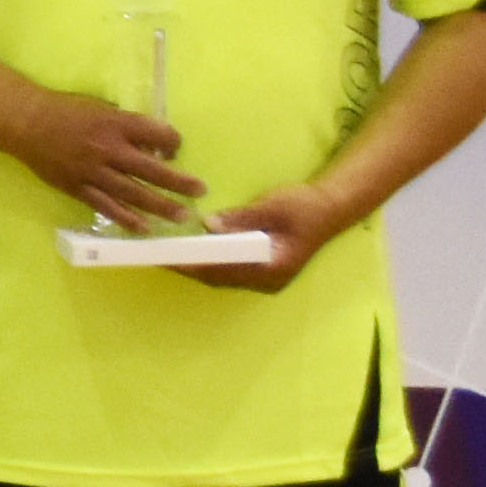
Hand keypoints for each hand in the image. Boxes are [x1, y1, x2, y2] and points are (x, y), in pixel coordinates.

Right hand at [15, 90, 203, 234]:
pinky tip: (144, 228)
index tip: (175, 150)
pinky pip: (106, 206)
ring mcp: (92, 171)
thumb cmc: (65, 110)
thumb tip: (152, 145)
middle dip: (179, 182)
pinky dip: (126, 218)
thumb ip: (126, 125)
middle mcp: (108, 148)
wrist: (25, 122)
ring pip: (133, 192)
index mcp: (116, 123)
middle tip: (199, 191)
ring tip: (181, 215)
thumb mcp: (100, 107)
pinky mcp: (77, 187)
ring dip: (160, 205)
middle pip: (152, 169)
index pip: (157, 134)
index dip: (173, 142)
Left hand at [174, 186, 342, 292]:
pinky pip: (228, 270)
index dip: (194, 265)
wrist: (329, 208)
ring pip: (221, 276)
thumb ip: (243, 217)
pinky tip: (189, 251)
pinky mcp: (260, 269)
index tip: (168, 258)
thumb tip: (209, 224)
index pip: (225, 271)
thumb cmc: (304, 206)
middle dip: (187, 268)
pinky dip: (207, 262)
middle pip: (219, 278)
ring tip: (165, 254)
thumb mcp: (274, 207)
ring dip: (195, 266)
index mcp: (273, 268)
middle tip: (157, 255)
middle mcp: (267, 279)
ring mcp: (264, 277)